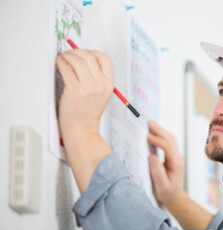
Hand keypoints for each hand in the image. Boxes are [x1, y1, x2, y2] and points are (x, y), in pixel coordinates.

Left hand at [56, 49, 113, 191]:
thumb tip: (84, 61)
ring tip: (63, 57)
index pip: (106, 60)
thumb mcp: (101, 96)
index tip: (85, 52)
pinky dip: (61, 63)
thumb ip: (98, 80)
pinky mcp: (74, 91)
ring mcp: (87, 88)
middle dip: (78, 51)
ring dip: (68, 55)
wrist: (82, 130)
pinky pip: (66, 70)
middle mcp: (100, 85)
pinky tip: (59, 63)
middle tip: (70, 53)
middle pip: (90, 57)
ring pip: (78, 61)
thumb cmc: (88, 114)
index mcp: (108, 85)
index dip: (94, 52)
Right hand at [147, 121, 185, 206]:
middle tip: (148, 122)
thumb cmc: (168, 193)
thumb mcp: (161, 186)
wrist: (175, 198)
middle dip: (160, 130)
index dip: (158, 140)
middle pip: (171, 139)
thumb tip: (152, 157)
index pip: (168, 147)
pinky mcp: (172, 157)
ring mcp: (176, 156)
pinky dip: (160, 136)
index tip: (148, 136)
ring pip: (170, 139)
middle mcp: (178, 158)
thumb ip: (157, 172)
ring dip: (161, 131)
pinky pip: (167, 143)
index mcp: (176, 164)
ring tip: (150, 124)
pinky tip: (153, 133)